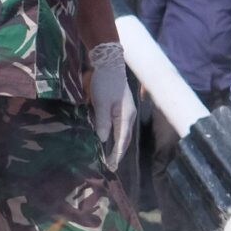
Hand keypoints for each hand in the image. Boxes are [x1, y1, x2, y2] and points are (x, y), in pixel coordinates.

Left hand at [89, 41, 135, 164]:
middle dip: (119, 153)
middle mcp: (129, 116)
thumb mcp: (101, 103)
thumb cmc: (105, 82)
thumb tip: (103, 139)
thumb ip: (102, 122)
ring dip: (118, 146)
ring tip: (111, 156)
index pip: (122, 141)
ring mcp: (126, 112)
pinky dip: (116, 136)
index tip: (111, 167)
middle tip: (111, 166)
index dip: (116, 155)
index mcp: (125, 116)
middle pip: (125, 139)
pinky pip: (120, 126)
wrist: (109, 62)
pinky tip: (110, 139)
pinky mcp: (121, 108)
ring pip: (124, 133)